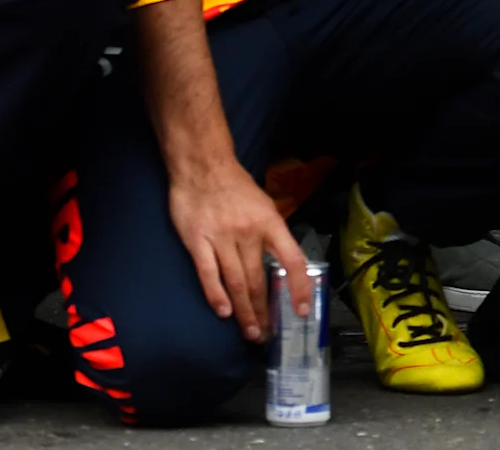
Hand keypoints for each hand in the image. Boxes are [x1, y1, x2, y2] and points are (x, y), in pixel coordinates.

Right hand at [167, 152, 313, 342]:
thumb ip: (271, 233)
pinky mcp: (197, 242)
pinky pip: (208, 274)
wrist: (202, 166)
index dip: (299, 287)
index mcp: (271, 223)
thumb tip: (281, 263)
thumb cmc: (235, 186)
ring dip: (244, 310)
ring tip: (250, 331)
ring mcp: (221, 238)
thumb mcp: (264, 205)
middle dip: (264, 310)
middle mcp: (249, 233)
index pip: (293, 260)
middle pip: (260, 279)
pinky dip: (216, 296)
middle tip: (266, 333)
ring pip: (237, 282)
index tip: (302, 310)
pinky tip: (224, 312)